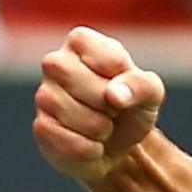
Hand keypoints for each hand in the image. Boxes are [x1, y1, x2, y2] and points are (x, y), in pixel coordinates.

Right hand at [34, 27, 164, 183]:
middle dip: (112, 106)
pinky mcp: (40, 128)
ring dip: (102, 129)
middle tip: (112, 107)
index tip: (123, 84)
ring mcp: (43, 95)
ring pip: (81, 118)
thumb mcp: (151, 91)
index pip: (113, 60)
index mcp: (82, 42)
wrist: (118, 144)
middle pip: (94, 90)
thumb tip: (114, 94)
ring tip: (101, 124)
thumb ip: (141, 84)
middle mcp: (55, 62)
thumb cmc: (131, 105)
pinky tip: (89, 142)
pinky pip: (71, 143)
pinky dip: (90, 149)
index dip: (127, 80)